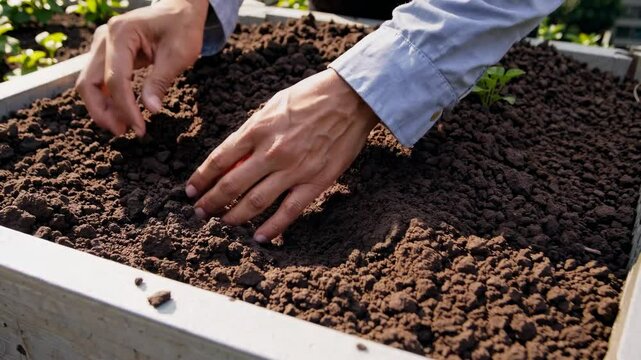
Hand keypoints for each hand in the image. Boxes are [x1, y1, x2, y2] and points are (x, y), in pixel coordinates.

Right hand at [75, 0, 208, 136]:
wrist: (180, 10)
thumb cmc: (182, 27)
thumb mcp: (178, 55)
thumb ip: (160, 81)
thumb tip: (150, 110)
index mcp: (120, 34)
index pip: (115, 80)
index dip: (125, 108)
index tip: (139, 129)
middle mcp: (104, 38)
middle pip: (89, 82)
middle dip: (103, 112)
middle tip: (123, 132)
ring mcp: (102, 46)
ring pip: (89, 83)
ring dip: (102, 108)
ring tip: (124, 127)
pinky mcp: (107, 54)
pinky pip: (99, 81)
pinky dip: (107, 99)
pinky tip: (122, 114)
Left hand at [186, 69, 378, 242]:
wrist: (351, 98)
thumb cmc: (311, 96)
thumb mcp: (273, 106)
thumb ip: (253, 131)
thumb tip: (234, 156)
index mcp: (258, 129)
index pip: (220, 159)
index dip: (202, 178)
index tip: (191, 190)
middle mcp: (272, 152)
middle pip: (232, 185)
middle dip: (211, 202)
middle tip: (200, 212)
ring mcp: (294, 169)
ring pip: (255, 202)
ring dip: (234, 216)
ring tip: (222, 223)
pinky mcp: (315, 181)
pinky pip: (289, 210)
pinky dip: (272, 227)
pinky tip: (259, 237)